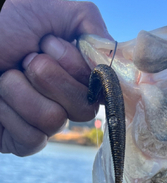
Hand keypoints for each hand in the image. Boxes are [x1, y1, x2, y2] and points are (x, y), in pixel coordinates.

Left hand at [0, 0, 111, 155]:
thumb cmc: (3, 21)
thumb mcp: (51, 8)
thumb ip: (91, 26)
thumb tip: (113, 55)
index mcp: (75, 74)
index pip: (101, 89)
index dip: (74, 67)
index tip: (48, 44)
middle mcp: (65, 101)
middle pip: (84, 110)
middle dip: (48, 75)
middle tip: (24, 58)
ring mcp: (44, 124)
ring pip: (54, 121)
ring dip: (22, 91)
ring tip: (5, 75)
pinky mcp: (23, 142)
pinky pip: (32, 138)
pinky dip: (9, 112)